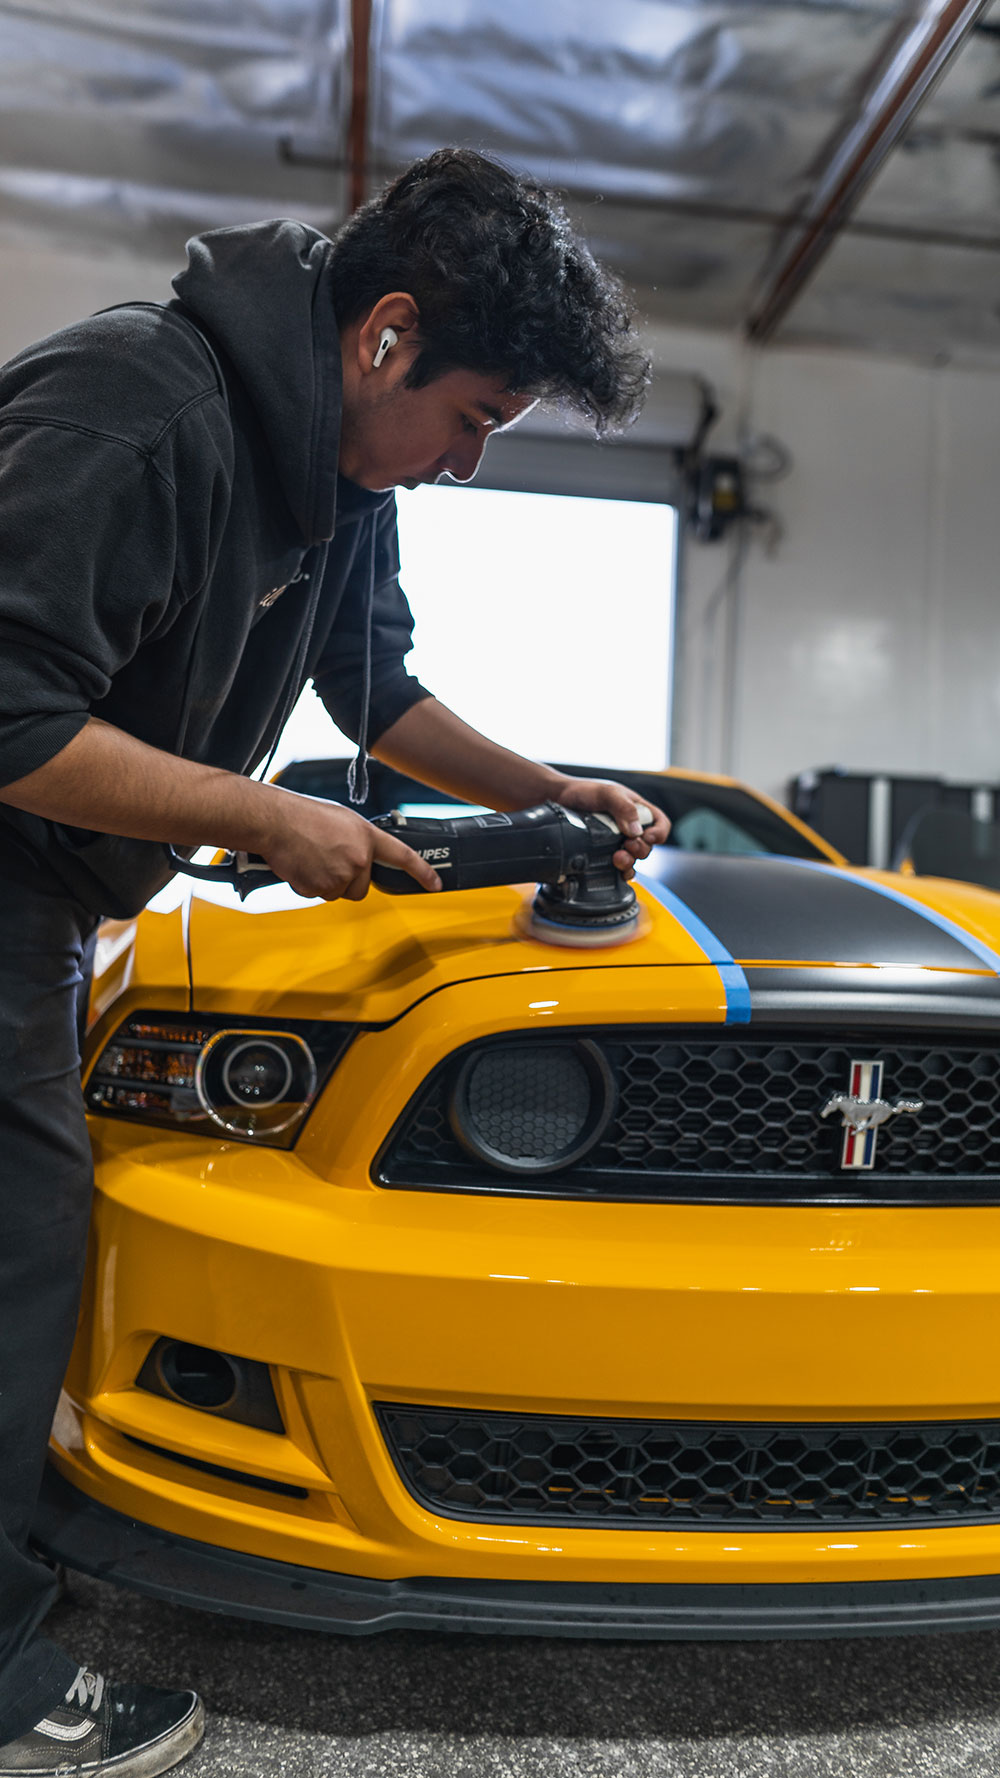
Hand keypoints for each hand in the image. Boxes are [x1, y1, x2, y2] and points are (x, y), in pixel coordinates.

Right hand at [255, 791, 441, 901]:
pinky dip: (308, 885)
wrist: (276, 821)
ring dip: (325, 882)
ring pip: (338, 893)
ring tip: (311, 858)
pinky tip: (301, 865)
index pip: (403, 856)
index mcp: (367, 837)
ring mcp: (341, 874)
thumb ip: (358, 841)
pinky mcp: (321, 887)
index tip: (435, 884)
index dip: (422, 872)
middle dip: (346, 880)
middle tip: (326, 860)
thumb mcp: (342, 821)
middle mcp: (359, 858)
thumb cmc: (303, 816)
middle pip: (361, 888)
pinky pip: (318, 895)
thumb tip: (362, 859)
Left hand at [548, 776, 670, 875]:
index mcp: (637, 810)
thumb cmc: (584, 791)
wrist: (558, 800)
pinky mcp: (604, 853)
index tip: (648, 837)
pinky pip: (619, 868)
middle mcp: (630, 828)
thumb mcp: (606, 793)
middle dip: (640, 850)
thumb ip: (623, 808)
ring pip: (634, 859)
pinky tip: (614, 871)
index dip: (659, 833)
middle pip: (647, 846)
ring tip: (616, 859)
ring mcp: (617, 842)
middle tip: (626, 846)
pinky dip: (620, 872)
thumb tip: (636, 832)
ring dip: (629, 863)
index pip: (660, 824)